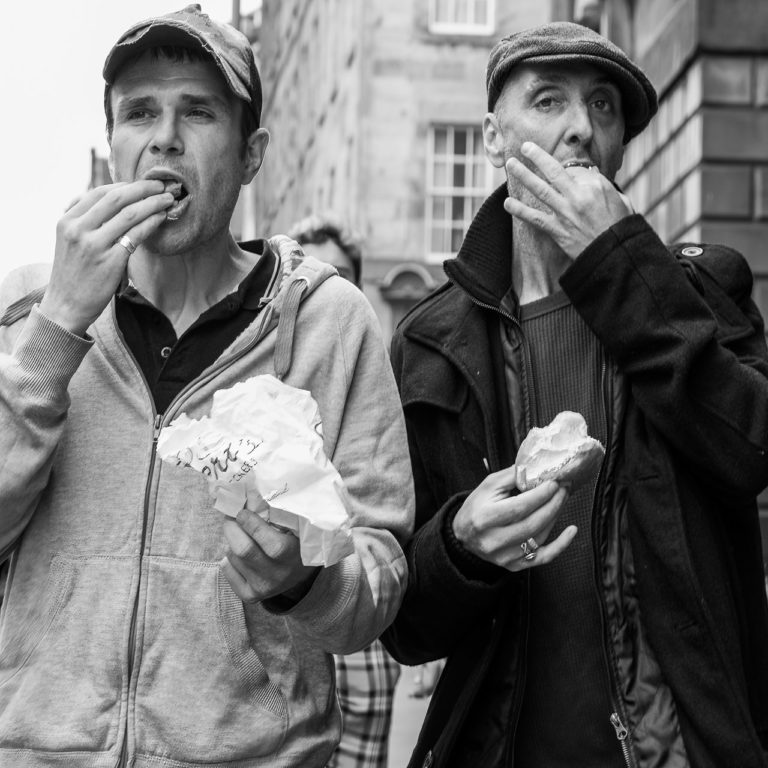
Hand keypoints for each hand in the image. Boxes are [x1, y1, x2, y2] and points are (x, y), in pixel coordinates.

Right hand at [39, 181, 173, 334]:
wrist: (66, 305)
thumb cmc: (73, 273)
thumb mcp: (69, 241)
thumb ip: (85, 220)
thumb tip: (110, 200)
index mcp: (67, 221)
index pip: (99, 193)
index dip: (125, 186)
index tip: (143, 184)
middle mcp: (78, 229)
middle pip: (116, 199)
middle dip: (143, 188)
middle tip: (162, 185)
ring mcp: (94, 245)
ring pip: (129, 215)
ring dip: (153, 203)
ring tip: (168, 200)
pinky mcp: (110, 261)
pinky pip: (135, 235)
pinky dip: (151, 223)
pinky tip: (161, 218)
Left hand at [221, 508, 319, 603]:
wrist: (301, 574)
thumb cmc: (298, 542)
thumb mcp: (296, 528)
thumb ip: (279, 513)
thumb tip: (250, 495)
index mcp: (293, 556)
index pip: (270, 544)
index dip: (251, 523)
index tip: (243, 510)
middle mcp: (277, 575)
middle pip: (243, 550)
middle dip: (232, 528)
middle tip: (231, 517)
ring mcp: (263, 587)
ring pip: (234, 558)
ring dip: (232, 542)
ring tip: (239, 534)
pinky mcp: (251, 595)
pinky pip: (229, 573)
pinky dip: (228, 560)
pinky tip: (236, 553)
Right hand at [452, 464, 575, 571]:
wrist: (463, 535)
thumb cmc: (477, 507)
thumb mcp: (488, 485)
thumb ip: (512, 476)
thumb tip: (538, 469)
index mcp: (485, 518)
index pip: (519, 507)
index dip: (540, 495)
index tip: (554, 483)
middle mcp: (494, 540)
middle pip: (532, 523)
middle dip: (553, 504)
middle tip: (564, 488)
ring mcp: (505, 555)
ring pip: (539, 537)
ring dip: (556, 516)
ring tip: (562, 499)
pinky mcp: (514, 565)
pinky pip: (543, 557)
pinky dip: (561, 545)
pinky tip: (571, 530)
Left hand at [503, 141, 633, 258]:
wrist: (614, 254)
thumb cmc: (620, 227)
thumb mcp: (620, 199)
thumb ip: (602, 185)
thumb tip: (589, 175)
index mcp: (595, 186)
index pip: (575, 170)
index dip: (569, 169)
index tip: (564, 170)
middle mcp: (577, 197)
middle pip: (553, 171)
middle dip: (537, 157)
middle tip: (524, 147)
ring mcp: (565, 213)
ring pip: (540, 189)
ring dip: (523, 176)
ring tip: (510, 165)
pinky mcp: (557, 230)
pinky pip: (535, 218)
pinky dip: (520, 211)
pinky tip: (507, 203)